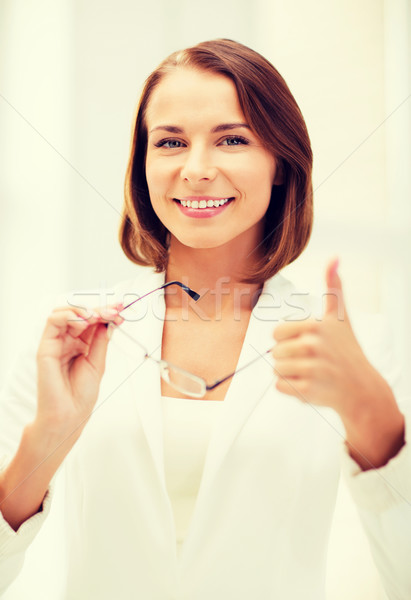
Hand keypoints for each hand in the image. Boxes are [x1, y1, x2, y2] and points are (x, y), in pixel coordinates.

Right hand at [35, 303, 123, 439]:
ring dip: (83, 309)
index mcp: (82, 344)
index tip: (122, 309)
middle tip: (114, 310)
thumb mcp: (98, 363)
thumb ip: (101, 341)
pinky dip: (68, 315)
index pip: (93, 321)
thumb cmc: (82, 395)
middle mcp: (69, 340)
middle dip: (99, 309)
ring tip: (97, 316)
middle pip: (81, 314)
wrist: (69, 414)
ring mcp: (57, 342)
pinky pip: (52, 322)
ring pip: (65, 313)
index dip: (107, 313)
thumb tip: (109, 320)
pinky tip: (83, 321)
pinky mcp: (46, 346)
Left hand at [272, 258, 390, 419]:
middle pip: (275, 352)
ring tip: (310, 373)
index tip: (306, 343)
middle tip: (311, 360)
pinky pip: (279, 387)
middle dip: (289, 358)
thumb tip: (334, 258)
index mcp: (315, 327)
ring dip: (289, 374)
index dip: (288, 340)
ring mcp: (311, 369)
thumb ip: (334, 287)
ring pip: (276, 370)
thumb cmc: (347, 350)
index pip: (276, 333)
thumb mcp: (341, 317)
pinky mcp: (309, 390)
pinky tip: (309, 385)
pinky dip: (291, 389)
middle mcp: (313, 346)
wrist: (361, 387)